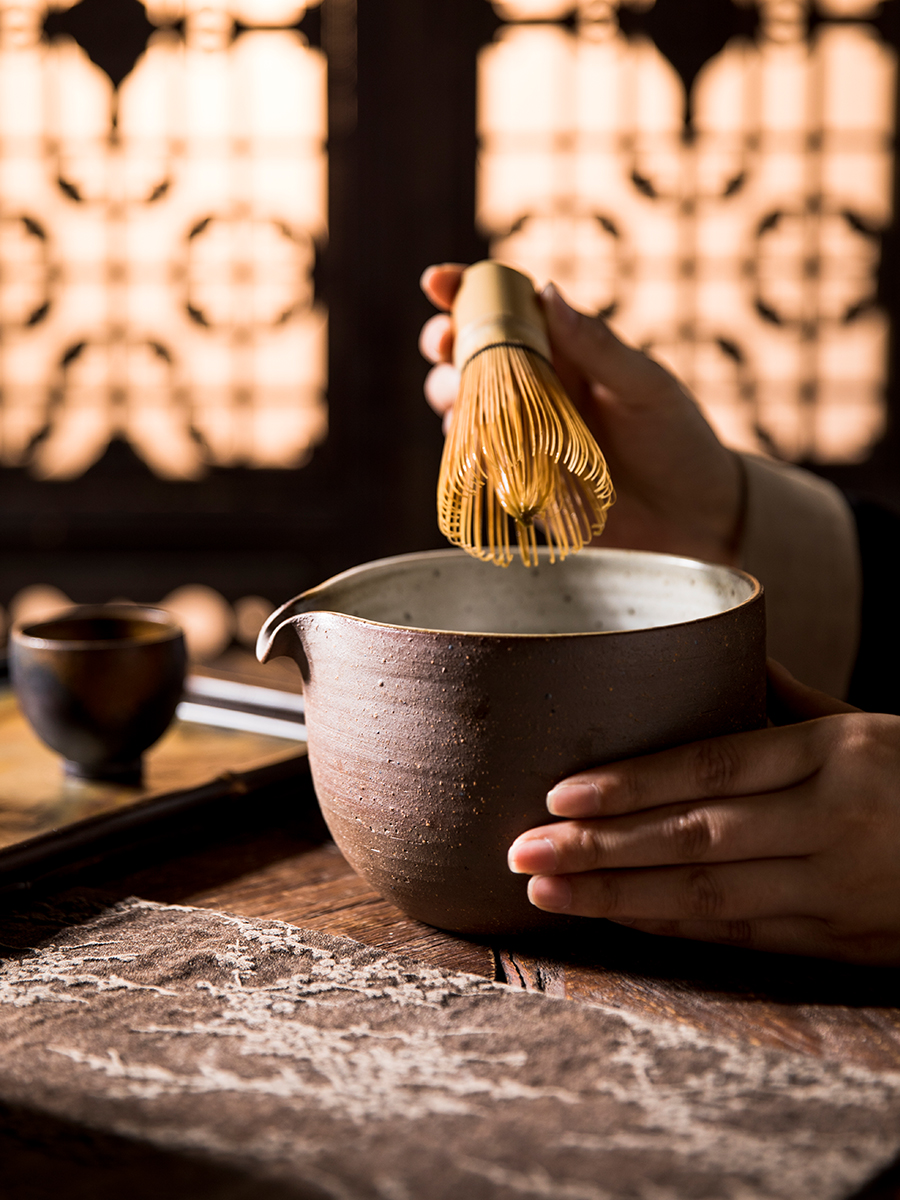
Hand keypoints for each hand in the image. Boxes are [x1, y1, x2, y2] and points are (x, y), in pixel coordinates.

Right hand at [420, 264, 742, 564]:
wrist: (689, 514)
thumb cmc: (677, 439)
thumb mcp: (645, 387)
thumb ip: (598, 346)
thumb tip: (548, 291)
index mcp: (565, 348)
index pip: (507, 307)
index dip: (466, 290)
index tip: (437, 282)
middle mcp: (535, 384)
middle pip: (468, 350)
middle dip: (443, 341)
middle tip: (444, 345)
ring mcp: (521, 430)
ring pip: (459, 400)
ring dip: (445, 392)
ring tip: (456, 397)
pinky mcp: (516, 475)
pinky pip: (472, 455)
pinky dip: (460, 445)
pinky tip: (470, 442)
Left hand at [507, 663, 899, 963]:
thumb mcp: (869, 725)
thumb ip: (788, 699)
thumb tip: (714, 655)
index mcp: (838, 752)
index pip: (714, 768)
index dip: (632, 784)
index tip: (560, 795)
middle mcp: (834, 820)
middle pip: (696, 837)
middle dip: (600, 849)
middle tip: (520, 850)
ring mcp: (838, 888)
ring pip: (709, 899)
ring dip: (620, 899)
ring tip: (546, 893)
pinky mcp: (843, 941)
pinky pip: (743, 938)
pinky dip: (674, 932)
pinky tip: (619, 922)